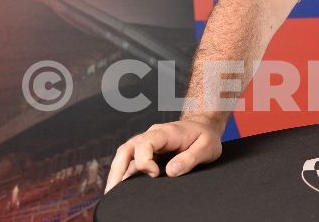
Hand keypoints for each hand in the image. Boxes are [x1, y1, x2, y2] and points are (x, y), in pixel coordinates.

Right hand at [104, 119, 222, 192]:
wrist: (205, 125)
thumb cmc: (206, 136)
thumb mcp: (206, 147)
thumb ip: (190, 158)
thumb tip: (171, 171)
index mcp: (166, 132)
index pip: (144, 143)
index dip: (145, 160)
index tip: (155, 174)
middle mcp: (152, 135)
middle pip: (127, 149)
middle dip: (117, 170)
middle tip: (112, 191)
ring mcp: (148, 142)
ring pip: (124, 154)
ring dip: (116, 172)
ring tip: (111, 192)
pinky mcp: (147, 150)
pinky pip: (130, 159)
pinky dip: (123, 172)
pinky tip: (121, 187)